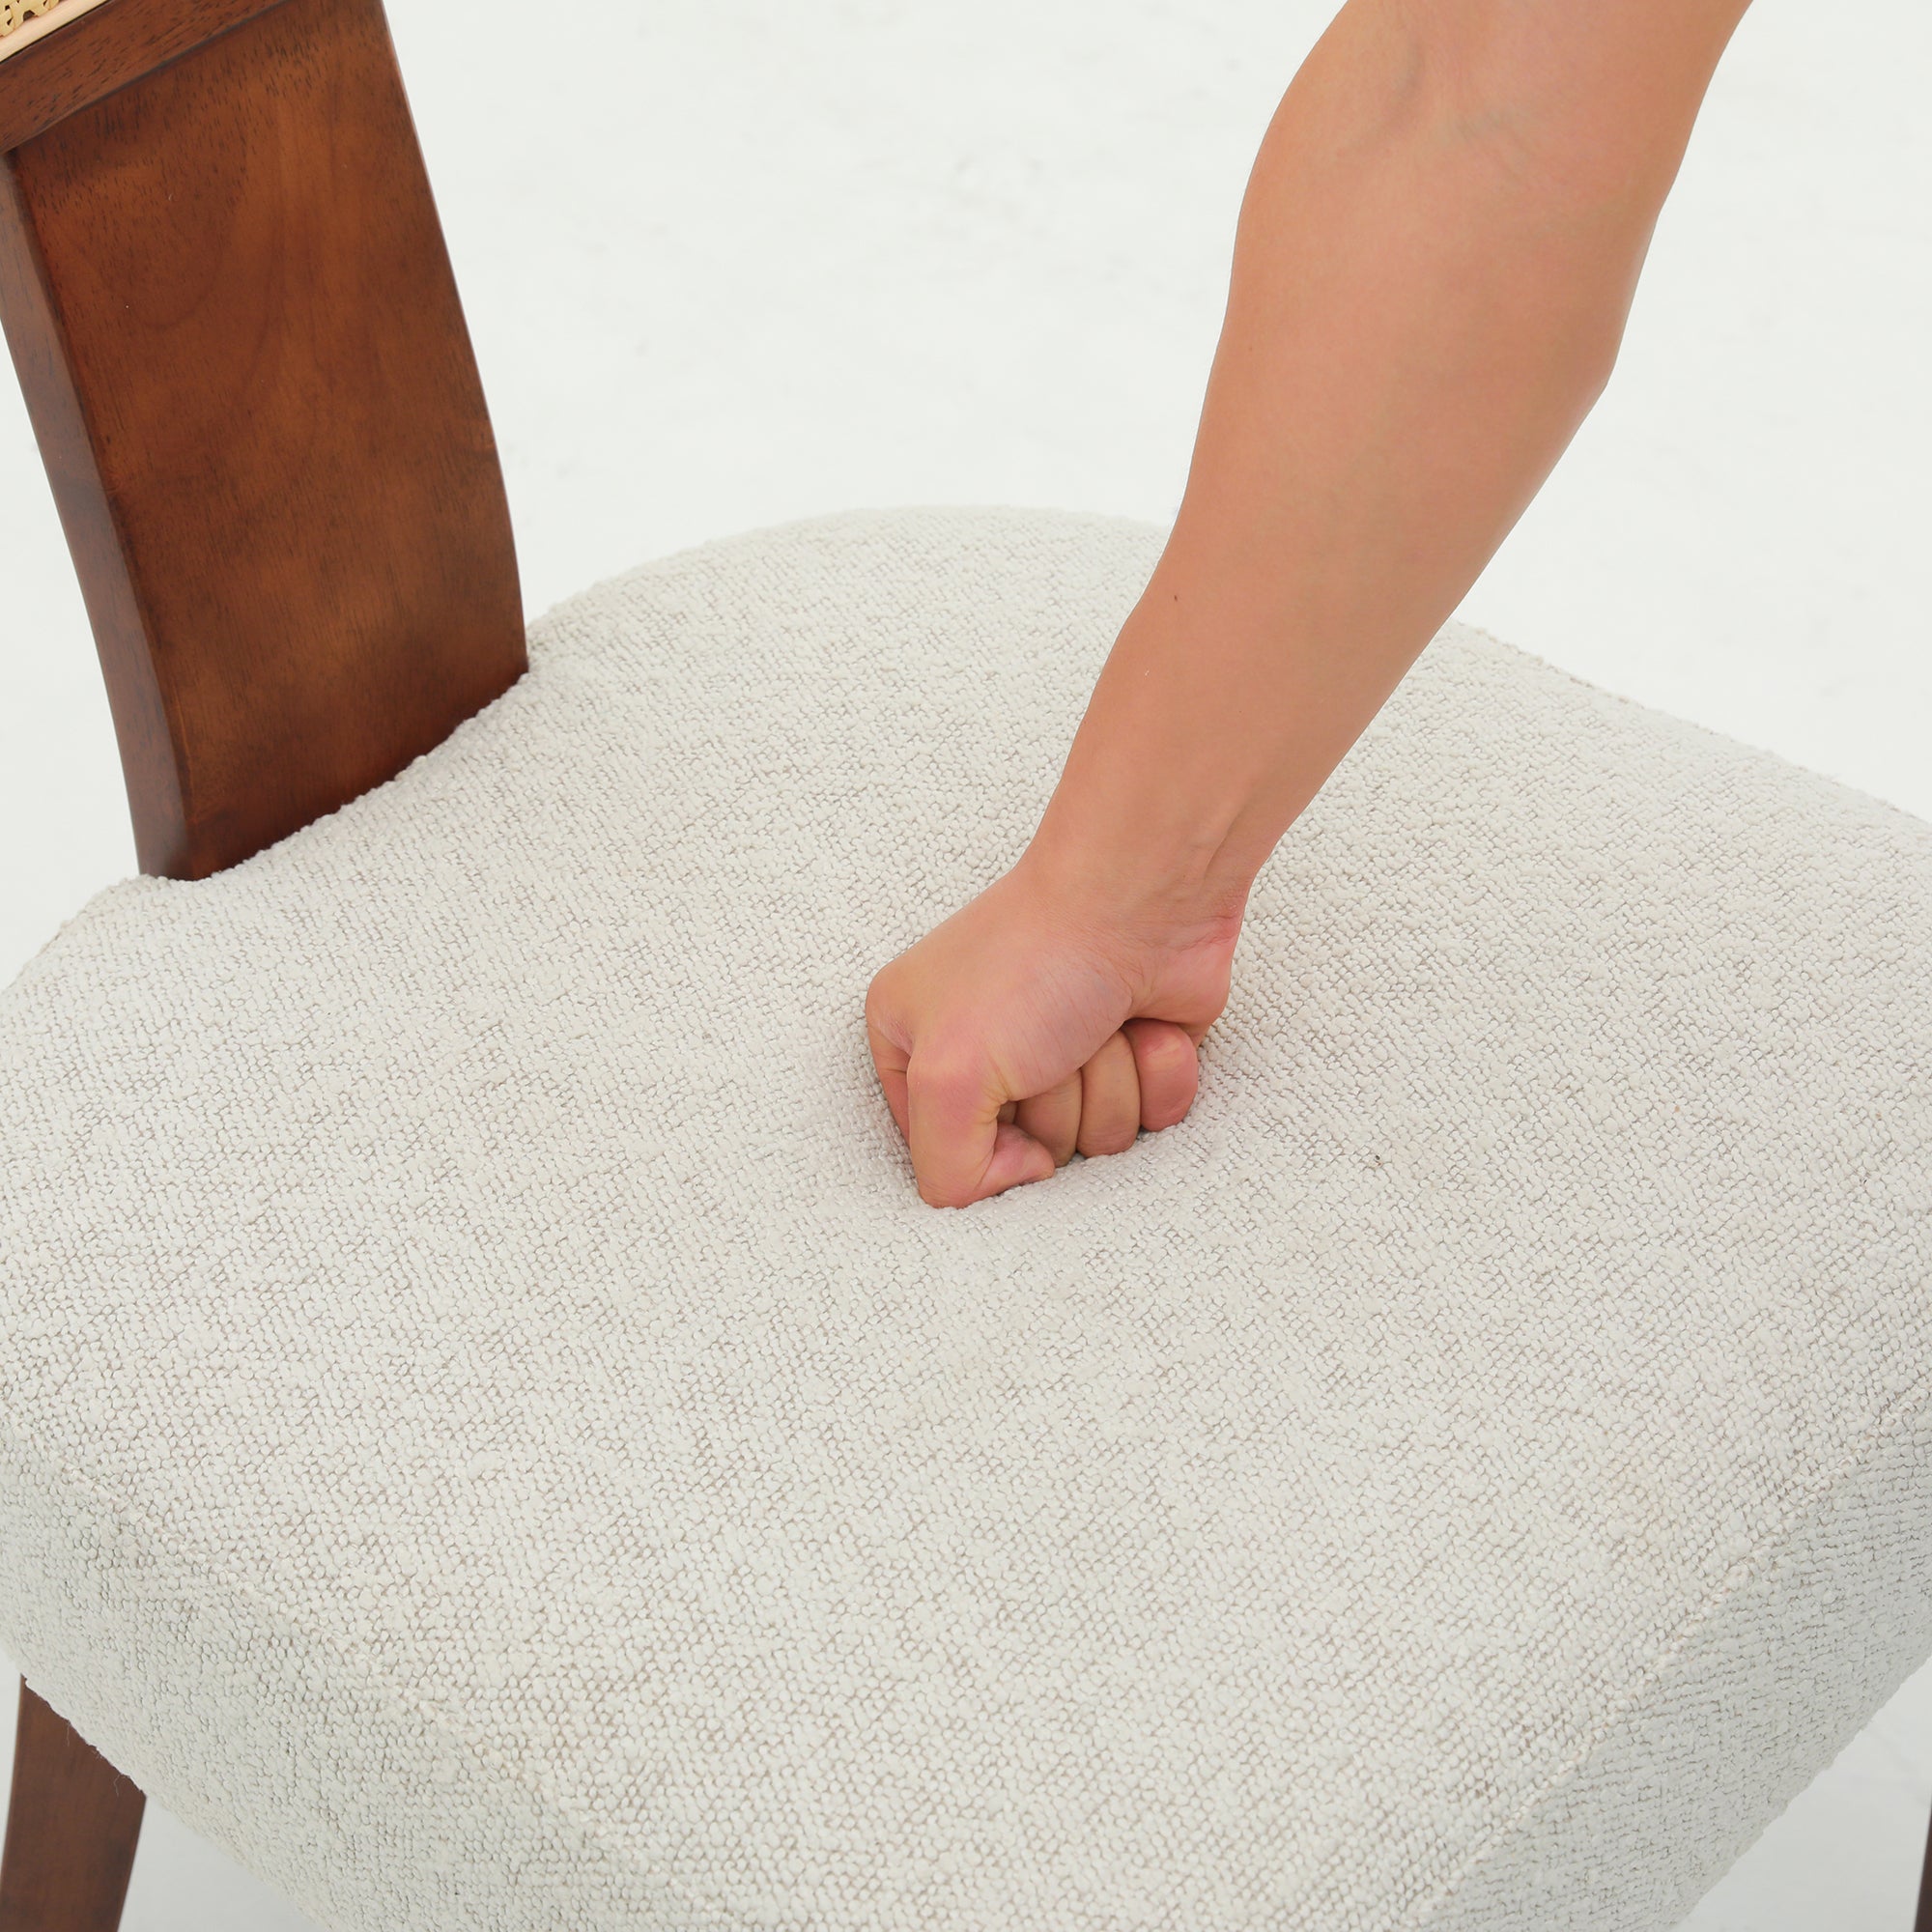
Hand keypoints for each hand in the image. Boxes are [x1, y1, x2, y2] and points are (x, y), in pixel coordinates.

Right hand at [865, 855, 1238, 1206]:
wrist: (1141, 896)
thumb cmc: (1035, 962)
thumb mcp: (944, 1077)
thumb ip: (944, 1169)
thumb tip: (1011, 1182)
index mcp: (913, 1048)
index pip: (942, 1163)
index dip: (984, 1147)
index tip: (998, 1095)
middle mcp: (984, 1053)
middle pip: (1029, 1154)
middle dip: (1057, 1107)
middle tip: (1051, 1043)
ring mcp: (1064, 1054)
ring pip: (1099, 1140)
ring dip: (1109, 1086)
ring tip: (1096, 1023)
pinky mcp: (1133, 1054)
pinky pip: (1157, 1118)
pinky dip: (1159, 1075)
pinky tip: (1143, 1022)